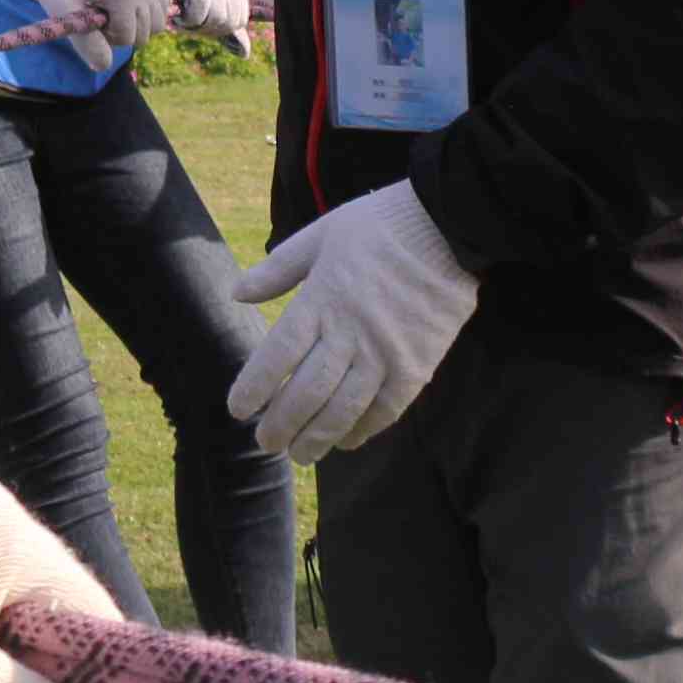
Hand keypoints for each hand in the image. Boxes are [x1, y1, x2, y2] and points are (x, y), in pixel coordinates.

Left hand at [33, 0, 175, 71]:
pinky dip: (145, 16)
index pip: (127, 37)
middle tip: (96, 19)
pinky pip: (160, 8)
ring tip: (110, 16)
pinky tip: (122, 10)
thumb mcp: (65, 12)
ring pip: (157, 24)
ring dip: (136, 28)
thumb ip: (86, 42)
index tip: (87, 21)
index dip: (105, 38)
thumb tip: (104, 66)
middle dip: (120, 34)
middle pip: (145, 34)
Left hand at [226, 179, 478, 459]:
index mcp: (321, 300)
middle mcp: (350, 332)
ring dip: (317, 437)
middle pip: (307, 391)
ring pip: (344, 409)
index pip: (278, 355)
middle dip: (281, 424)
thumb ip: (278, 269)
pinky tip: (345, 442)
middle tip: (266, 443)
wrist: (447, 227)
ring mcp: (385, 353)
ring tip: (299, 455)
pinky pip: (386, 409)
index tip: (239, 409)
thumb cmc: (379, 227)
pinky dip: (363, 430)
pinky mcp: (417, 366)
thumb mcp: (321, 236)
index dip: (255, 387)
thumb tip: (236, 293)